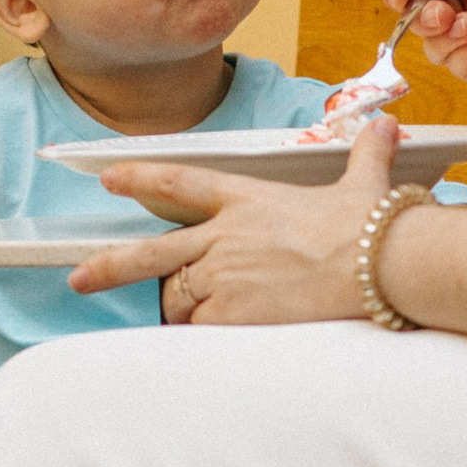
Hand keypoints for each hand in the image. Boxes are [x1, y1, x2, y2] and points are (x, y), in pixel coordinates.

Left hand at [71, 120, 398, 325]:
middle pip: (151, 250)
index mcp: (248, 198)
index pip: (180, 183)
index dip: (140, 180)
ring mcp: (224, 275)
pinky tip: (220, 337)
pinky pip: (198, 330)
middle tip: (81, 277)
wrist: (380, 262)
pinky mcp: (232, 313)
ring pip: (176, 297)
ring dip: (182, 310)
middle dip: (110, 264)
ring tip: (204, 317)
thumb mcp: (366, 183)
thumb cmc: (375, 227)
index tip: (111, 180)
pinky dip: (203, 335)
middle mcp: (225, 235)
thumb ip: (366, 155)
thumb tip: (385, 129)